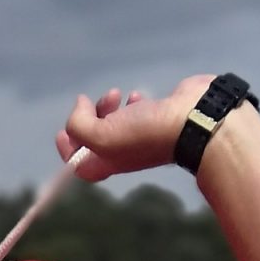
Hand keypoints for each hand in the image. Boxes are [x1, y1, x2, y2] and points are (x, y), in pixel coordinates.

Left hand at [55, 74, 213, 181]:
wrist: (196, 122)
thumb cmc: (146, 133)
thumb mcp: (101, 136)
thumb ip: (79, 125)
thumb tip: (80, 105)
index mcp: (109, 163)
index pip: (79, 165)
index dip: (66, 150)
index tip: (63, 131)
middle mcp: (124, 152)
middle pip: (95, 138)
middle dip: (88, 118)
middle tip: (91, 103)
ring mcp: (144, 135)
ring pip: (116, 121)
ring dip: (108, 106)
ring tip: (117, 95)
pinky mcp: (159, 118)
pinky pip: (138, 110)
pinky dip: (132, 101)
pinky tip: (138, 95)